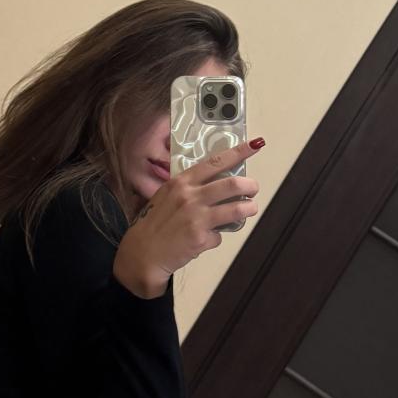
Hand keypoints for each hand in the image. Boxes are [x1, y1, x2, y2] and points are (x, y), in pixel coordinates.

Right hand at [113, 139, 263, 298]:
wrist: (142, 252)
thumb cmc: (155, 222)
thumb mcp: (168, 195)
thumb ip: (190, 187)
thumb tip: (217, 183)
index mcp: (182, 182)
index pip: (215, 162)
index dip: (238, 152)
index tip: (255, 145)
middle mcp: (190, 196)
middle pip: (232, 184)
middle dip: (250, 185)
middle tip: (253, 189)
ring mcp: (196, 218)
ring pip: (236, 209)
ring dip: (249, 208)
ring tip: (250, 209)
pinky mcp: (200, 238)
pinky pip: (220, 235)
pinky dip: (217, 236)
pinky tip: (207, 238)